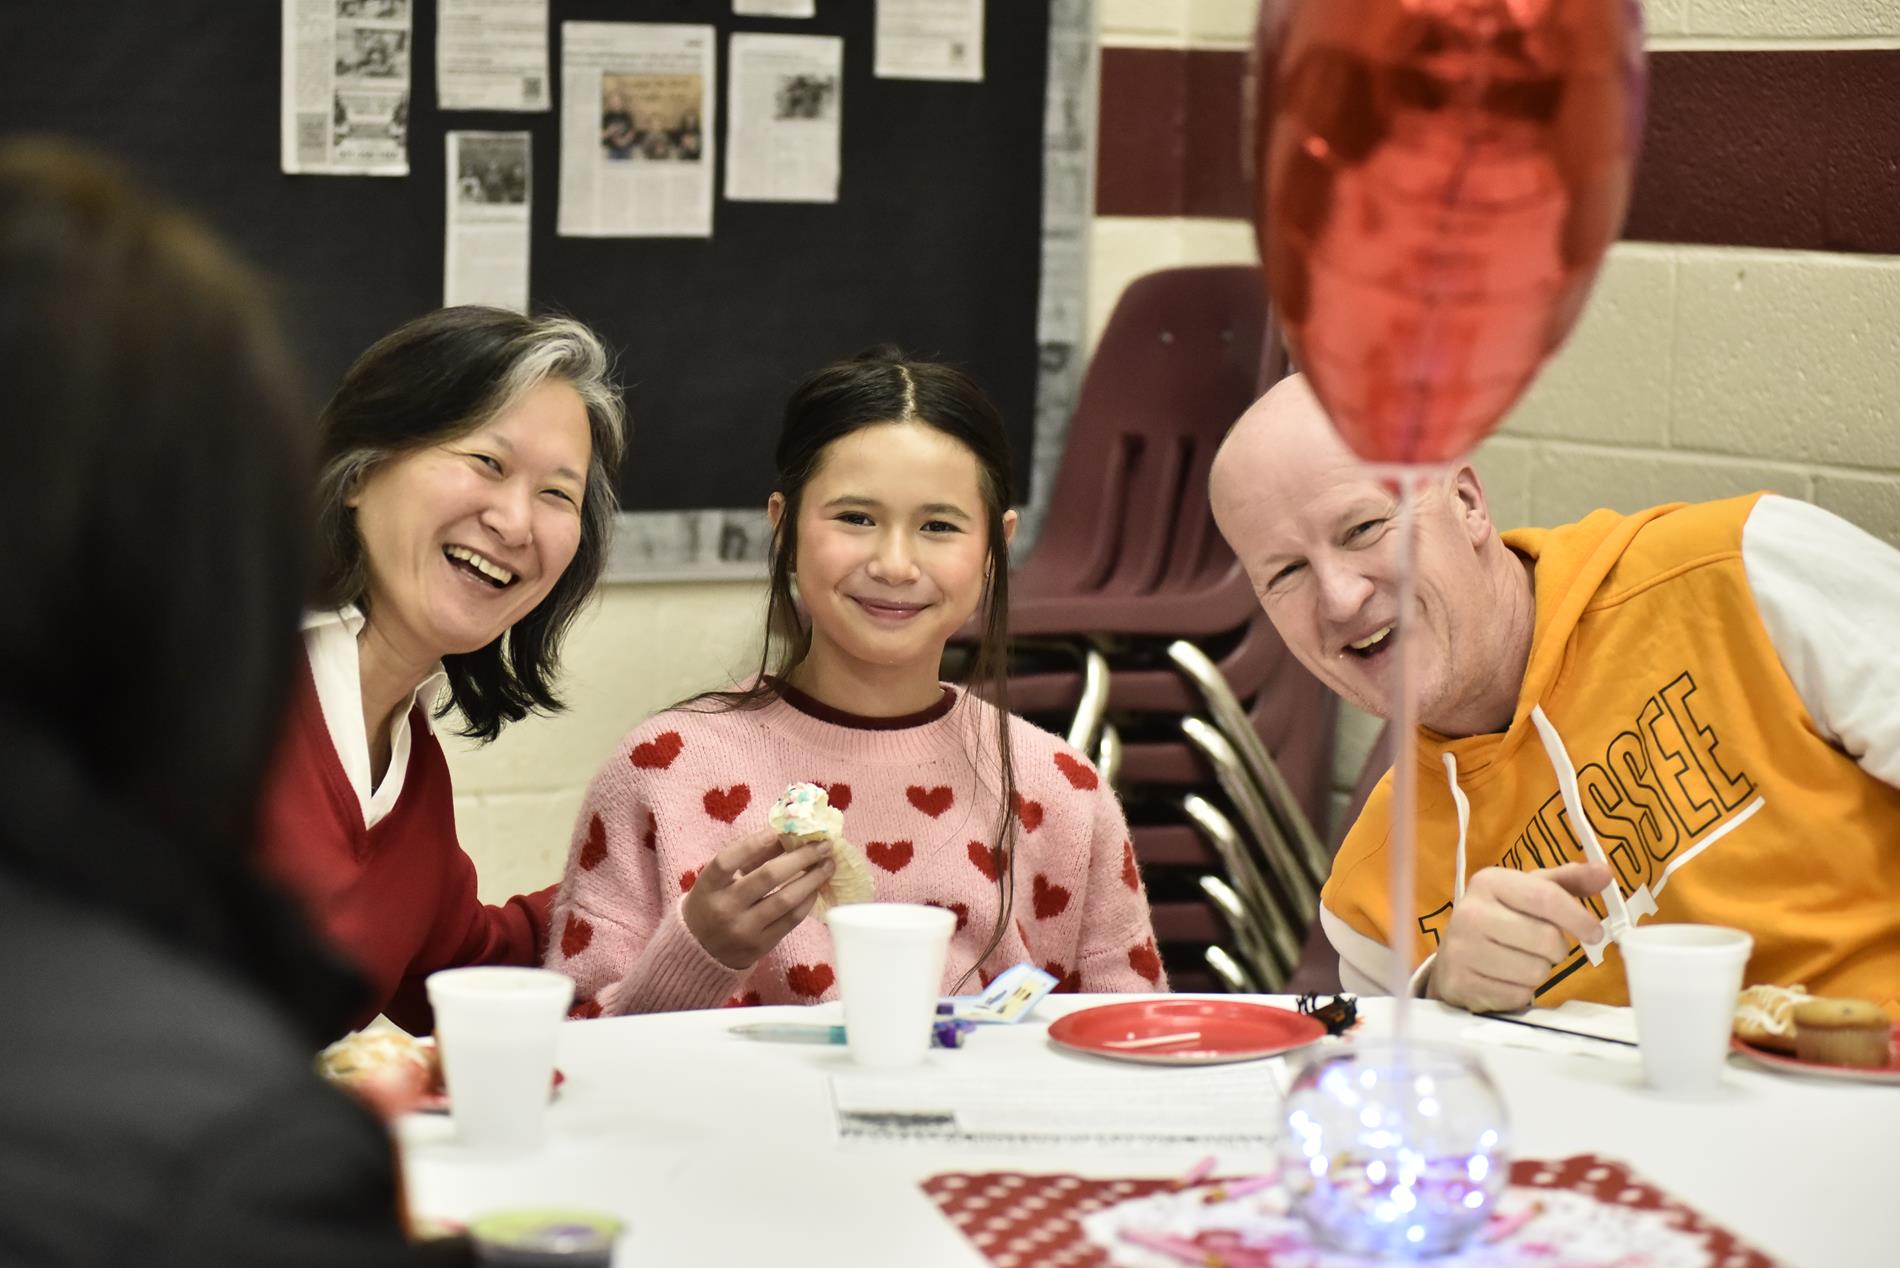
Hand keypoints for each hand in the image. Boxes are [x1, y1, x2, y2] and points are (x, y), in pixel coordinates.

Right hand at [681, 828, 834, 969]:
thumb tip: (787, 835)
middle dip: (800, 857)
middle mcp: (724, 908)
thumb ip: (747, 859)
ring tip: (828, 864)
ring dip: (812, 878)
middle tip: (823, 845)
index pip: (728, 860)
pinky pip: (791, 920)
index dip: (754, 843)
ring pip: (785, 900)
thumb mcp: (719, 880)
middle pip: (767, 877)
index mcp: (707, 887)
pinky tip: (816, 887)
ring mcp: (743, 929)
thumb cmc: (712, 904)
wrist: (701, 951)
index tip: (780, 831)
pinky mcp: (760, 945)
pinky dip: (807, 900)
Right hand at [1427, 862, 1612, 1012]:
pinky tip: (1506, 979)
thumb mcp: (1529, 891)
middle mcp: (1470, 912)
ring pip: (1535, 972)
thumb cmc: (1500, 917)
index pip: (1545, 898)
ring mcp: (1462, 950)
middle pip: (1546, 939)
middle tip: (1545, 947)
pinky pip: (1517, 996)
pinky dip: (1521, 992)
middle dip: (1557, 949)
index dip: (1578, 917)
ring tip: (1522, 961)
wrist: (1454, 954)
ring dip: (1540, 972)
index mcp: (1489, 882)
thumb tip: (1604, 872)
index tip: (1595, 932)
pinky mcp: (1462, 983)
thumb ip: (1568, 881)